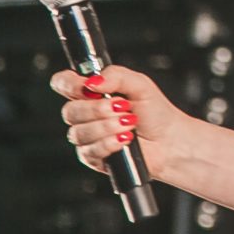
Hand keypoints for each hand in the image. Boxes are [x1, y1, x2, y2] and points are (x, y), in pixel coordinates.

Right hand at [51, 64, 190, 179]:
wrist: (169, 140)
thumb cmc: (155, 112)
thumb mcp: (140, 84)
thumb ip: (116, 76)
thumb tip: (93, 81)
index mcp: (92, 92)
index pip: (63, 83)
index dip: (69, 84)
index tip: (89, 88)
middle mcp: (86, 114)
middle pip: (69, 111)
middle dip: (97, 109)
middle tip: (122, 107)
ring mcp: (88, 137)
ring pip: (78, 133)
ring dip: (106, 127)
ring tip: (129, 124)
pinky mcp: (93, 157)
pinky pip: (89, 151)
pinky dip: (108, 143)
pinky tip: (124, 140)